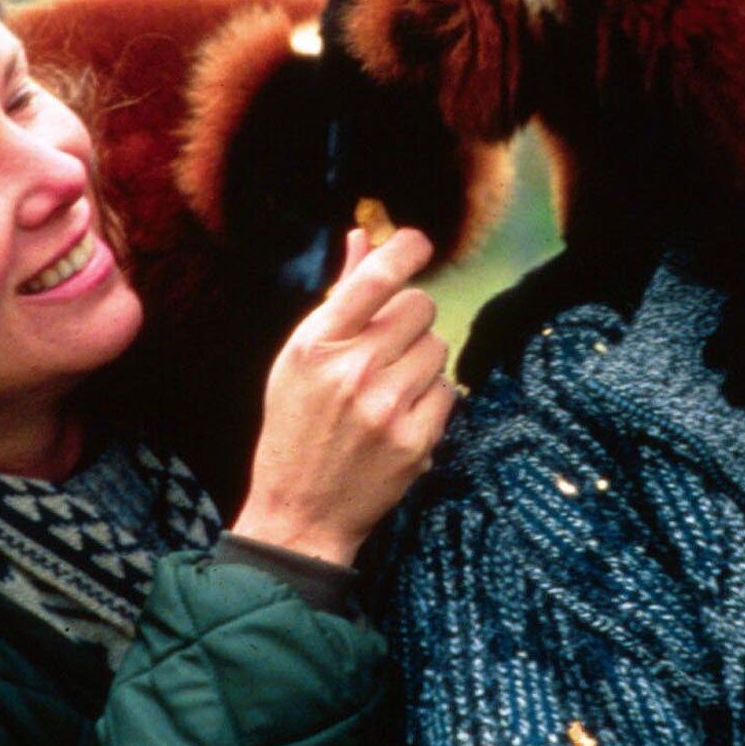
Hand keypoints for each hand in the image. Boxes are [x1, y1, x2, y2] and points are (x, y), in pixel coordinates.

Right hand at [233, 227, 453, 565]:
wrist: (301, 510)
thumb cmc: (297, 424)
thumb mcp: (300, 356)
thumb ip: (339, 295)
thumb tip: (364, 235)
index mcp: (315, 344)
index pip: (375, 278)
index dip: (405, 249)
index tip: (418, 243)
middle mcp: (351, 372)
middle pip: (420, 307)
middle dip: (411, 318)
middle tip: (389, 343)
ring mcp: (386, 408)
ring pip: (437, 348)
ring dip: (421, 359)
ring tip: (388, 386)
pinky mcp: (415, 440)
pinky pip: (446, 390)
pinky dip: (430, 398)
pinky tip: (400, 415)